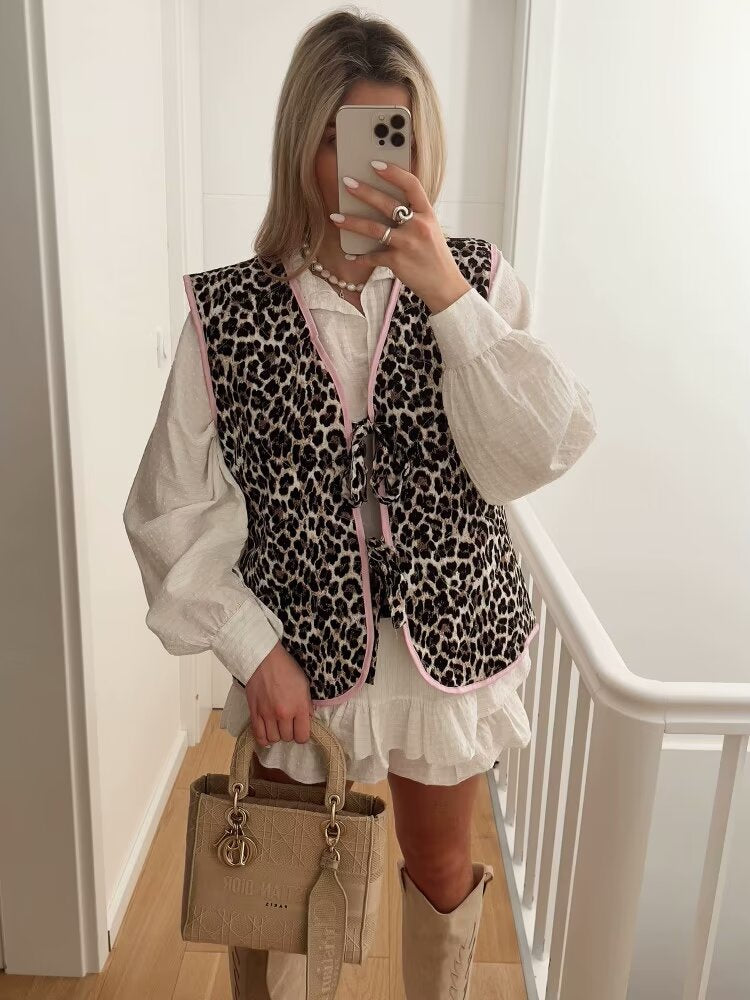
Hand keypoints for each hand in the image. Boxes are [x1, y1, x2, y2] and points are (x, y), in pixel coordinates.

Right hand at [244, 641, 313, 745]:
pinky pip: (258, 735)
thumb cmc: (287, 669)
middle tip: (289, 724)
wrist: (264, 659)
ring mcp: (267, 715)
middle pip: (287, 738)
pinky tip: (267, 737)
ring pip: (273, 739)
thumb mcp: (304, 685)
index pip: (302, 737)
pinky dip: (263, 740)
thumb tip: (307, 720)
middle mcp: (283, 714)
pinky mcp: (254, 713)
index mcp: (299, 707)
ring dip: (277, 735)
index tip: (301, 728)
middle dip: (290, 733)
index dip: (302, 735)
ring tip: (278, 727)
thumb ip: (306, 705)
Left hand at [330, 160, 470, 313]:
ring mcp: (407, 244)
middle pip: (387, 204)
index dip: (393, 172)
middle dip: (364, 192)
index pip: (411, 185)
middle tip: (346, 183)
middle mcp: (418, 226)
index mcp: (427, 214)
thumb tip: (387, 202)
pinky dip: (360, 257)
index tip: (375, 164)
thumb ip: (414, 215)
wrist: (444, 285)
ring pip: (374, 229)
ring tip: (335, 218)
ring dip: (352, 223)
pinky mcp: (397, 262)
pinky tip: (350, 255)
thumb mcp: (431, 229)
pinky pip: (373, 257)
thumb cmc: (435, 256)